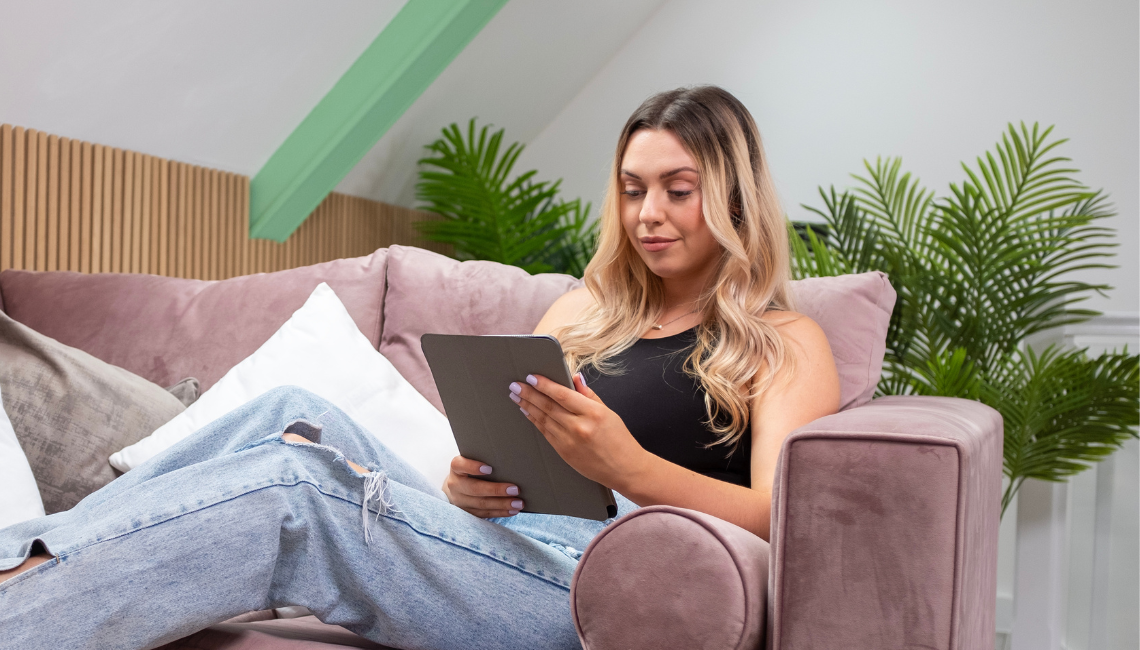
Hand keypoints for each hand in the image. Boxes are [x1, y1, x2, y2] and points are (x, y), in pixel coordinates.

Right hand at [441, 456, 524, 517]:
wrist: (456, 486)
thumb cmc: (471, 469)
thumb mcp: (472, 461)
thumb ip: (484, 459)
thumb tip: (510, 461)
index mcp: (456, 468)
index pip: (459, 465)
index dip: (473, 467)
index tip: (489, 469)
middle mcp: (455, 485)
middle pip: (474, 489)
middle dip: (496, 490)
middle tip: (515, 489)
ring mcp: (460, 501)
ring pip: (481, 504)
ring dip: (502, 504)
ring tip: (518, 503)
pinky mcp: (467, 512)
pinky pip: (485, 513)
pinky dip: (500, 512)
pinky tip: (513, 510)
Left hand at [510, 373, 646, 488]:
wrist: (624, 469)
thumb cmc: (619, 440)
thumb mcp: (608, 412)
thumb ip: (588, 394)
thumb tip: (574, 378)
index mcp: (593, 413)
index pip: (562, 394)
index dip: (544, 385)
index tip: (531, 377)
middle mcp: (579, 427)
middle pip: (548, 406)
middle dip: (529, 394)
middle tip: (516, 385)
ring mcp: (570, 442)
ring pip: (543, 420)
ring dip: (528, 407)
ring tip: (517, 396)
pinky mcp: (564, 453)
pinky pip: (545, 433)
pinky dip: (535, 421)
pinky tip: (528, 413)